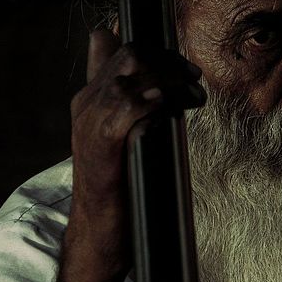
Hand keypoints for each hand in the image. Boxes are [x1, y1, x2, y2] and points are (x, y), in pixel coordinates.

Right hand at [64, 28, 205, 281]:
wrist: (98, 232)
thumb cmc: (116, 186)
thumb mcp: (119, 137)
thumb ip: (131, 105)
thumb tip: (158, 89)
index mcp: (89, 99)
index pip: (119, 48)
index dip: (158, 50)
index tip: (184, 68)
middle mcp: (87, 104)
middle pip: (131, 55)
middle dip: (171, 62)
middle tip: (195, 80)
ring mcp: (92, 122)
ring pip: (133, 75)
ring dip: (173, 81)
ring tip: (194, 98)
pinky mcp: (104, 144)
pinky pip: (132, 106)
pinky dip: (158, 101)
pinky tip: (176, 109)